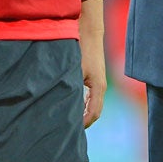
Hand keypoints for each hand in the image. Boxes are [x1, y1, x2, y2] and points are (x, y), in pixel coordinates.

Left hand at [78, 0, 105, 127]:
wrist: (88, 31)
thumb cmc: (80, 49)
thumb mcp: (73, 70)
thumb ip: (70, 88)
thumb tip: (61, 107)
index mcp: (98, 87)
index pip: (93, 114)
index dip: (83, 124)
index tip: (70, 131)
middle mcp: (100, 86)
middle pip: (95, 112)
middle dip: (83, 122)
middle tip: (68, 130)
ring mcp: (99, 82)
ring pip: (93, 104)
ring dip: (83, 113)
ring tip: (69, 121)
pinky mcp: (94, 77)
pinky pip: (91, 97)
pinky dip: (83, 104)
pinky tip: (72, 106)